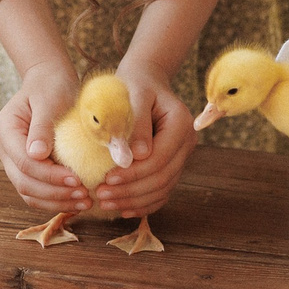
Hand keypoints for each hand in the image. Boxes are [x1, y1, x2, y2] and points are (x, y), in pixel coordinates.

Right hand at [0, 60, 88, 211]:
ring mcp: (14, 160)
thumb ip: (42, 126)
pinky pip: (38, 191)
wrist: (50, 80)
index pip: (24, 162)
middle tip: (85, 196)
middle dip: (55, 193)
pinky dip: (56, 199)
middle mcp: (5, 148)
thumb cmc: (51, 85)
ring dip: (57, 201)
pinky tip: (77, 200)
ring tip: (85, 202)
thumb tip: (36, 154)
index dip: (50, 176)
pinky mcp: (27, 167)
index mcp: (5, 130)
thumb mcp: (49, 99)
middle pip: (24, 183)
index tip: (77, 180)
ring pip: (29, 193)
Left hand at [93, 63, 195, 216]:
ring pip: (163, 188)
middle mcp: (187, 142)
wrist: (144, 80)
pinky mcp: (172, 165)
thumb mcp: (134, 94)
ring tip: (105, 202)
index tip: (106, 179)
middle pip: (162, 178)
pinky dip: (144, 203)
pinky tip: (122, 209)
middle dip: (130, 191)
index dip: (133, 173)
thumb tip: (134, 158)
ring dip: (134, 200)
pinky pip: (162, 191)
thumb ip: (135, 123)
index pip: (159, 158)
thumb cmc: (134, 84)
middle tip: (100, 195)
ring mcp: (182, 156)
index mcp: (181, 123)